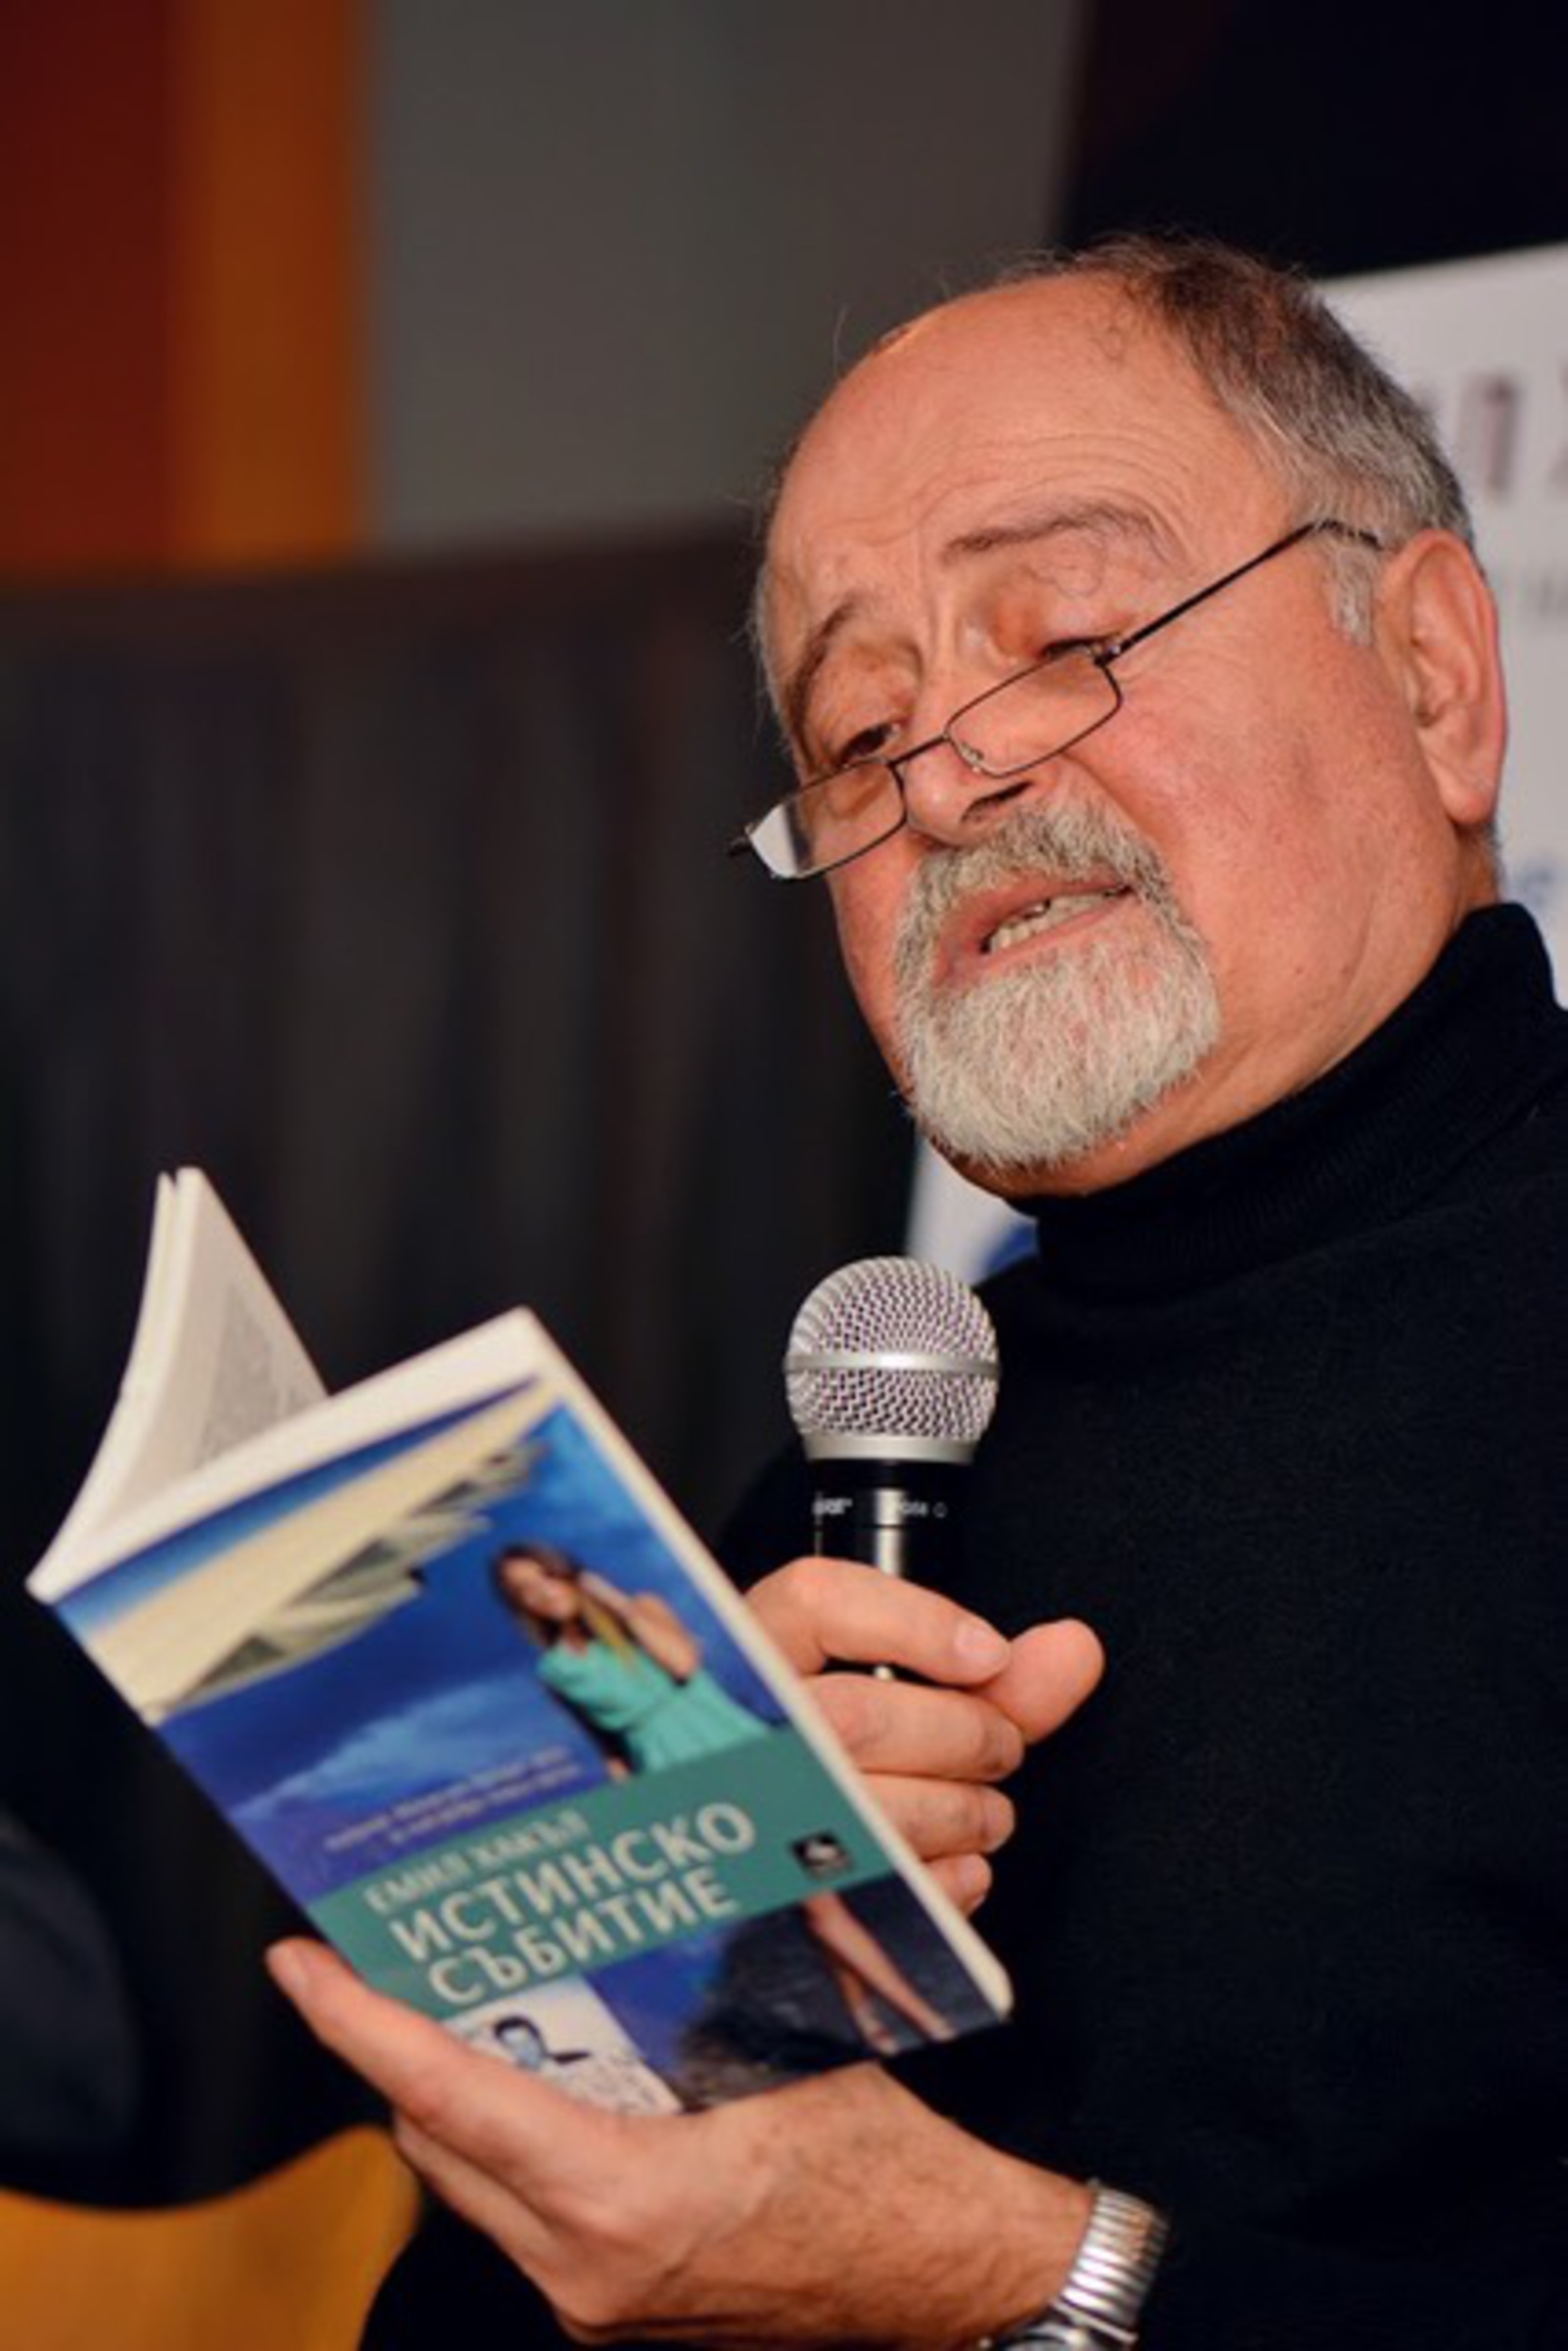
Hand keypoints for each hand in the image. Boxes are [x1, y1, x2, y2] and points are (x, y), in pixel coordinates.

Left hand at [268, 1938, 1089, 2345]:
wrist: (949, 2278)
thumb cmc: (889, 2171)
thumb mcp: (795, 2042)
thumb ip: (708, 1967)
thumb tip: (651, 1862)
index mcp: (622, 2200)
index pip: (451, 2098)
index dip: (363, 2026)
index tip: (303, 1965)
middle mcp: (584, 2267)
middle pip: (436, 2142)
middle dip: (396, 2046)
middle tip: (388, 1952)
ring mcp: (594, 2299)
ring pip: (471, 2182)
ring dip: (454, 2092)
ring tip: (458, 1994)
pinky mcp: (613, 2307)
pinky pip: (521, 2213)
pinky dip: (512, 2138)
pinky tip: (548, 2068)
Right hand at [746, 1559, 1102, 1912]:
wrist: (756, 1865)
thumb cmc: (839, 1762)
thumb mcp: (896, 1698)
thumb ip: (990, 1677)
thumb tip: (1074, 1652)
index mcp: (751, 1653)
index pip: (815, 1604)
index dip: (914, 1623)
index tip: (988, 1654)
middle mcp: (736, 1733)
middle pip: (859, 1718)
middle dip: (965, 1736)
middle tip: (998, 1748)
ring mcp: (749, 1824)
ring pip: (874, 1811)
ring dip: (964, 1813)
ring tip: (979, 1810)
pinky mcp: (779, 1907)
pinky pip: (877, 1896)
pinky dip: (945, 1883)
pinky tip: (955, 1864)